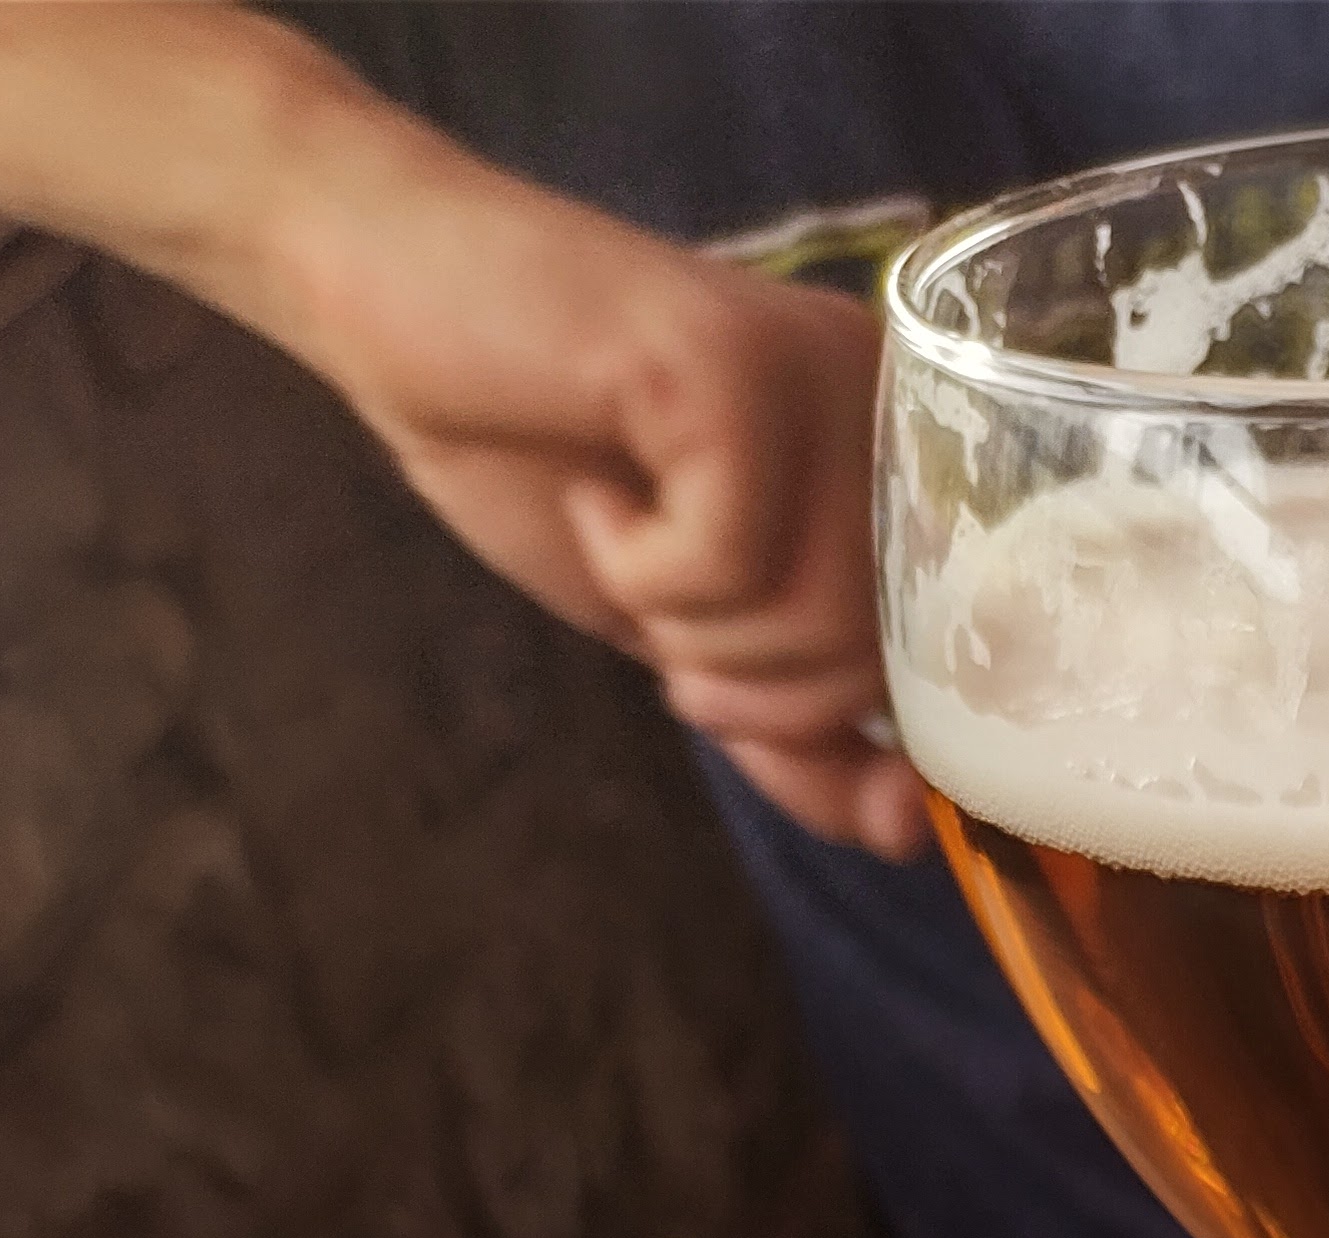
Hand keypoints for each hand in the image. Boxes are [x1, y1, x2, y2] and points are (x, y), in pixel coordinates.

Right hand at [265, 140, 923, 854]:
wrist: (401, 316)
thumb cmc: (549, 467)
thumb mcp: (694, 639)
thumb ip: (803, 741)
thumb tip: (909, 830)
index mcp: (901, 462)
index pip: (927, 679)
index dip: (810, 723)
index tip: (705, 665)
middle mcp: (888, 404)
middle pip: (874, 665)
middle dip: (739, 681)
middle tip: (652, 588)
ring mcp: (821, 374)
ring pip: (818, 622)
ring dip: (684, 624)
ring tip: (622, 529)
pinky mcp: (735, 362)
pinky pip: (730, 561)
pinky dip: (638, 565)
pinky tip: (600, 486)